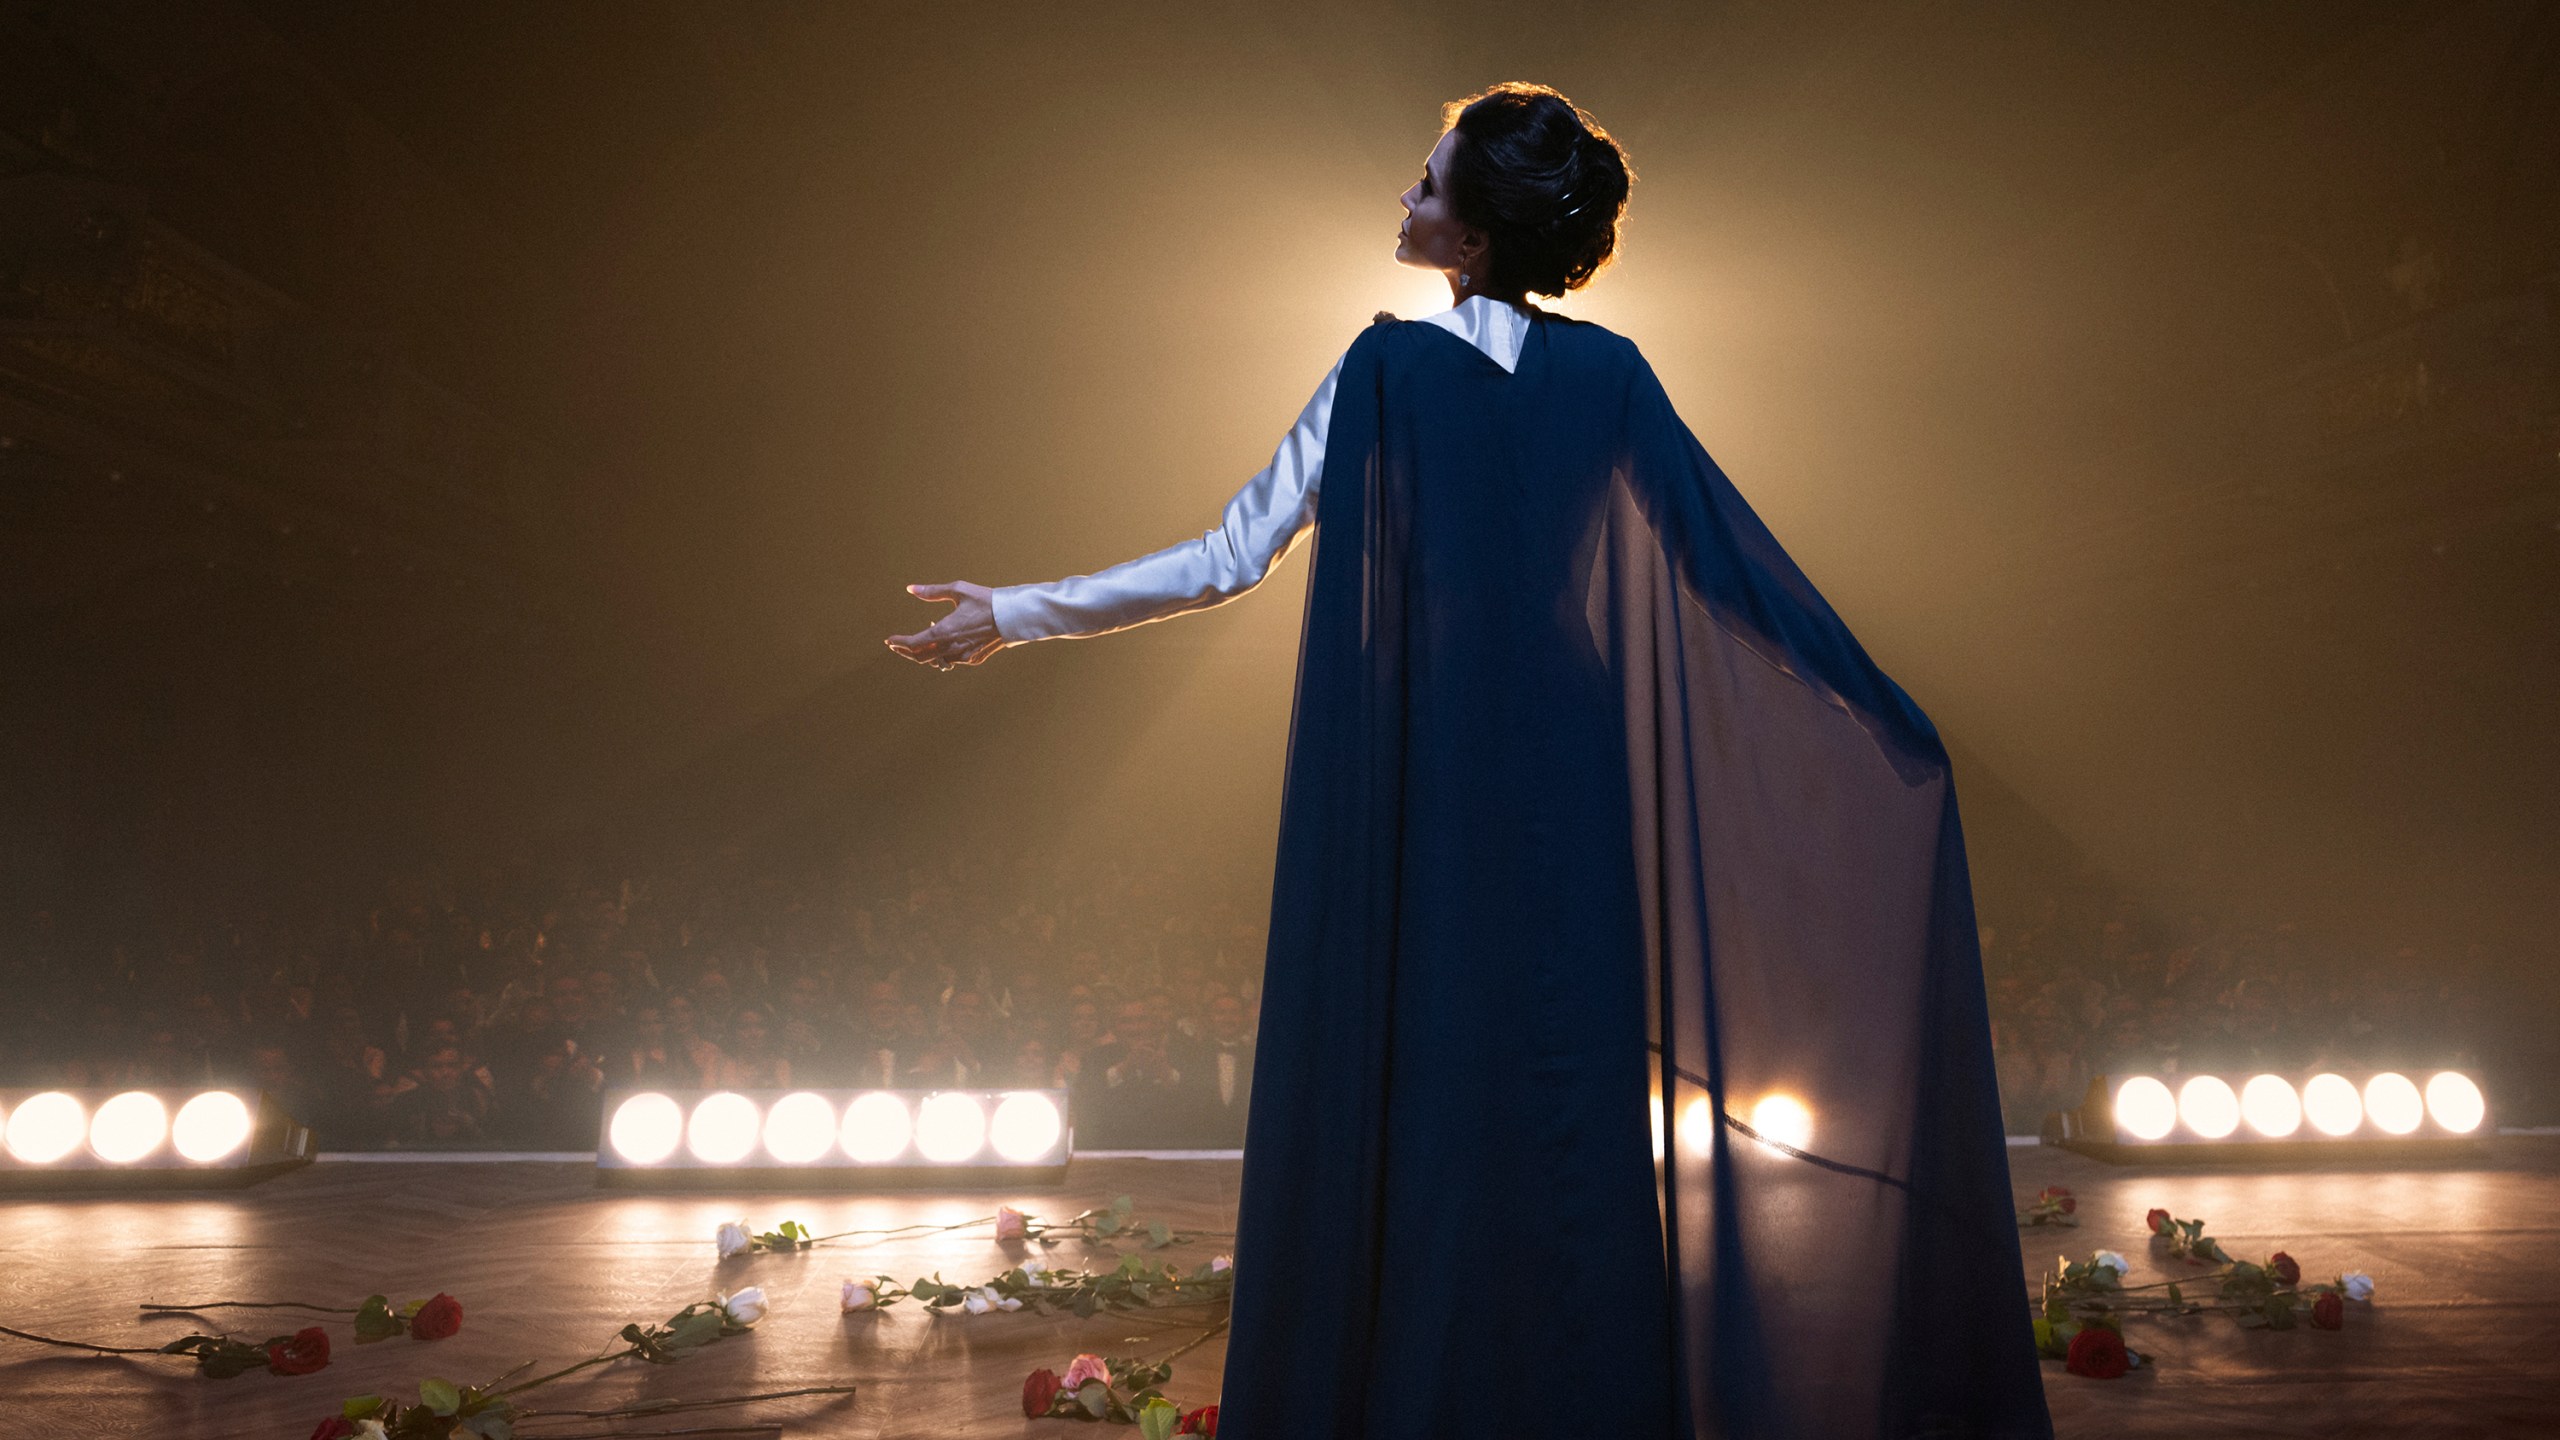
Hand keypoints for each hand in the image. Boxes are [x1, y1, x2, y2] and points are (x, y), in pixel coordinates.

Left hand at [886, 581, 1002, 669]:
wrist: (1013, 617)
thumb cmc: (986, 600)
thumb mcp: (958, 590)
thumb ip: (932, 591)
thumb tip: (910, 588)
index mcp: (945, 631)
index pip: (913, 643)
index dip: (899, 643)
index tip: (889, 640)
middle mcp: (952, 648)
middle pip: (920, 657)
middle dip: (906, 652)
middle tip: (896, 646)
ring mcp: (963, 656)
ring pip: (936, 661)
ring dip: (925, 652)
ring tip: (922, 639)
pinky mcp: (973, 660)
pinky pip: (951, 660)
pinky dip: (942, 653)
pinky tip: (944, 641)